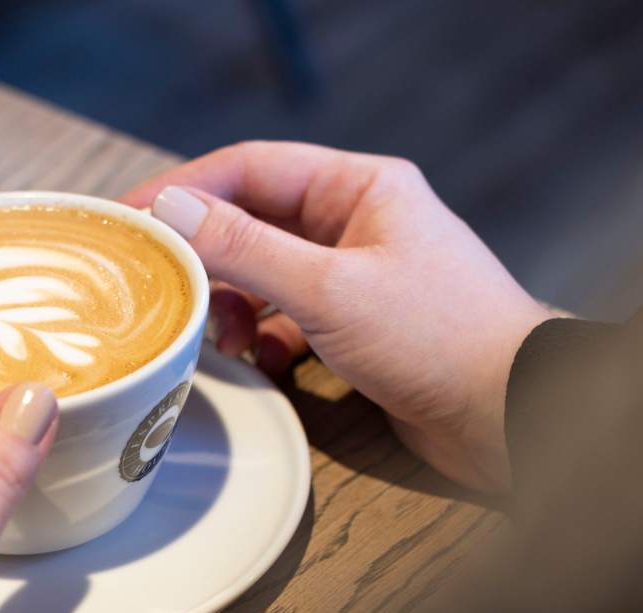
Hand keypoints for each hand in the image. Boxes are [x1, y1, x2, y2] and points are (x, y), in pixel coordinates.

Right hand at [124, 141, 549, 492]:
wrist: (510, 413)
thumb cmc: (440, 337)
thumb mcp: (331, 289)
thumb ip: (248, 250)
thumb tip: (173, 212)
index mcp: (358, 189)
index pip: (251, 169)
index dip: (186, 190)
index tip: (132, 218)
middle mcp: (355, 226)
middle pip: (255, 225)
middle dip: (211, 261)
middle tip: (170, 293)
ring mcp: (356, 280)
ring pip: (269, 279)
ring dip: (238, 308)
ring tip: (226, 341)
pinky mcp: (358, 331)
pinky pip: (291, 323)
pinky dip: (270, 343)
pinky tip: (266, 365)